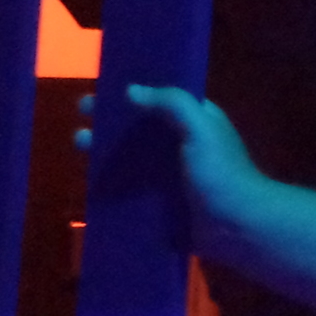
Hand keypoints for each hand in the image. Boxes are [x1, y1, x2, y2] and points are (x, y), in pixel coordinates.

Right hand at [84, 83, 271, 262]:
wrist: (237, 227)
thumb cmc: (220, 173)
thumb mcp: (200, 128)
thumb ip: (172, 104)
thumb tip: (132, 90)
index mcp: (194, 120)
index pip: (159, 98)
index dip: (131, 91)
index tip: (101, 88)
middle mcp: (181, 143)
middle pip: (139, 127)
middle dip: (110, 120)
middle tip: (81, 116)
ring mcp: (170, 174)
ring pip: (132, 156)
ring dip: (106, 150)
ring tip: (79, 145)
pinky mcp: (162, 202)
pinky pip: (132, 188)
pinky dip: (113, 183)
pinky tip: (89, 180)